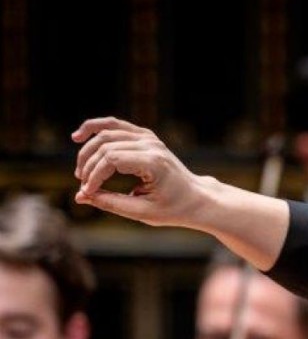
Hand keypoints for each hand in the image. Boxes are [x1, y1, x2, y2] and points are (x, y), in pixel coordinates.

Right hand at [71, 116, 289, 268]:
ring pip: (107, 133)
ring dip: (88, 150)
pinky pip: (115, 125)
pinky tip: (79, 137)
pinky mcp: (146, 136)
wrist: (198, 198)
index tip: (88, 192)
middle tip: (84, 186)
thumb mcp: (143, 212)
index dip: (94, 175)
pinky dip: (96, 128)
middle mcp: (151, 145)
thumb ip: (112, 203)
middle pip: (106, 145)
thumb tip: (81, 197)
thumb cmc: (174, 209)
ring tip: (81, 171)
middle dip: (89, 166)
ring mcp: (149, 138)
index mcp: (153, 162)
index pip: (111, 159)